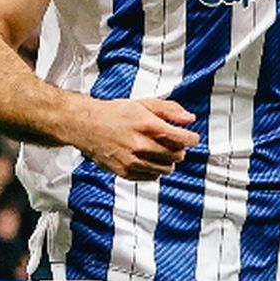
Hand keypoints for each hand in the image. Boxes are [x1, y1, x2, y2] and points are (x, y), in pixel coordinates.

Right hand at [69, 97, 198, 181]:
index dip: (192, 139)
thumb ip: (170, 110)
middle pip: (176, 155)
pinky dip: (154, 169)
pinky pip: (151, 177)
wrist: (87, 125)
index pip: (181, 139)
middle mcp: (140, 145)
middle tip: (173, 142)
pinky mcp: (124, 172)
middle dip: (179, 149)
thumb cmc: (115, 113)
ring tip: (160, 150)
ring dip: (168, 160)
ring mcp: (132, 161)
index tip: (192, 137)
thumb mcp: (144, 104)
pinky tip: (148, 159)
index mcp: (147, 125)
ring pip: (166, 169)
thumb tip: (190, 119)